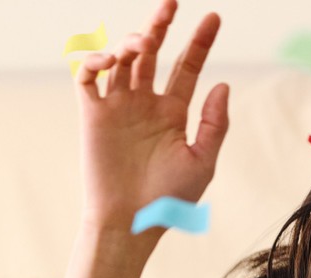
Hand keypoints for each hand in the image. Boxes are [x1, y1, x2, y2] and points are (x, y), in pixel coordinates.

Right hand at [72, 0, 229, 229]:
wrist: (130, 223)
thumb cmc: (168, 200)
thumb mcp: (202, 160)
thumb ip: (213, 123)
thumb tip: (222, 85)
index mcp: (172, 113)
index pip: (186, 67)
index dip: (199, 42)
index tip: (213, 18)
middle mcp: (144, 105)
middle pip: (151, 53)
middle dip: (159, 26)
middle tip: (171, 3)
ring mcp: (117, 107)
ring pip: (121, 59)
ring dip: (130, 42)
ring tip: (143, 43)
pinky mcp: (92, 115)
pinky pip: (88, 77)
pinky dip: (96, 60)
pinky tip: (111, 60)